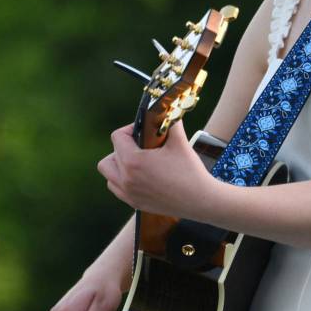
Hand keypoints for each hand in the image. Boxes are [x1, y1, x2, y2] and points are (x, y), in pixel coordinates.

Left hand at [96, 119, 216, 217]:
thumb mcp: (179, 141)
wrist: (201, 201)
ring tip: (136, 161)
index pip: (117, 137)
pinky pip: (116, 188)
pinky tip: (138, 176)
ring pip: (109, 173)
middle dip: (123, 147)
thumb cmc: (190, 171)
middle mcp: (126, 178)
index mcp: (133, 161)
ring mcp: (128, 193)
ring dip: (118, 164)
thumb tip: (166, 107)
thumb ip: (170, 120)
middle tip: (141, 146)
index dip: (129, 129)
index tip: (143, 132)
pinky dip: (121, 180)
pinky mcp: (134, 203)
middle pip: (111, 155)